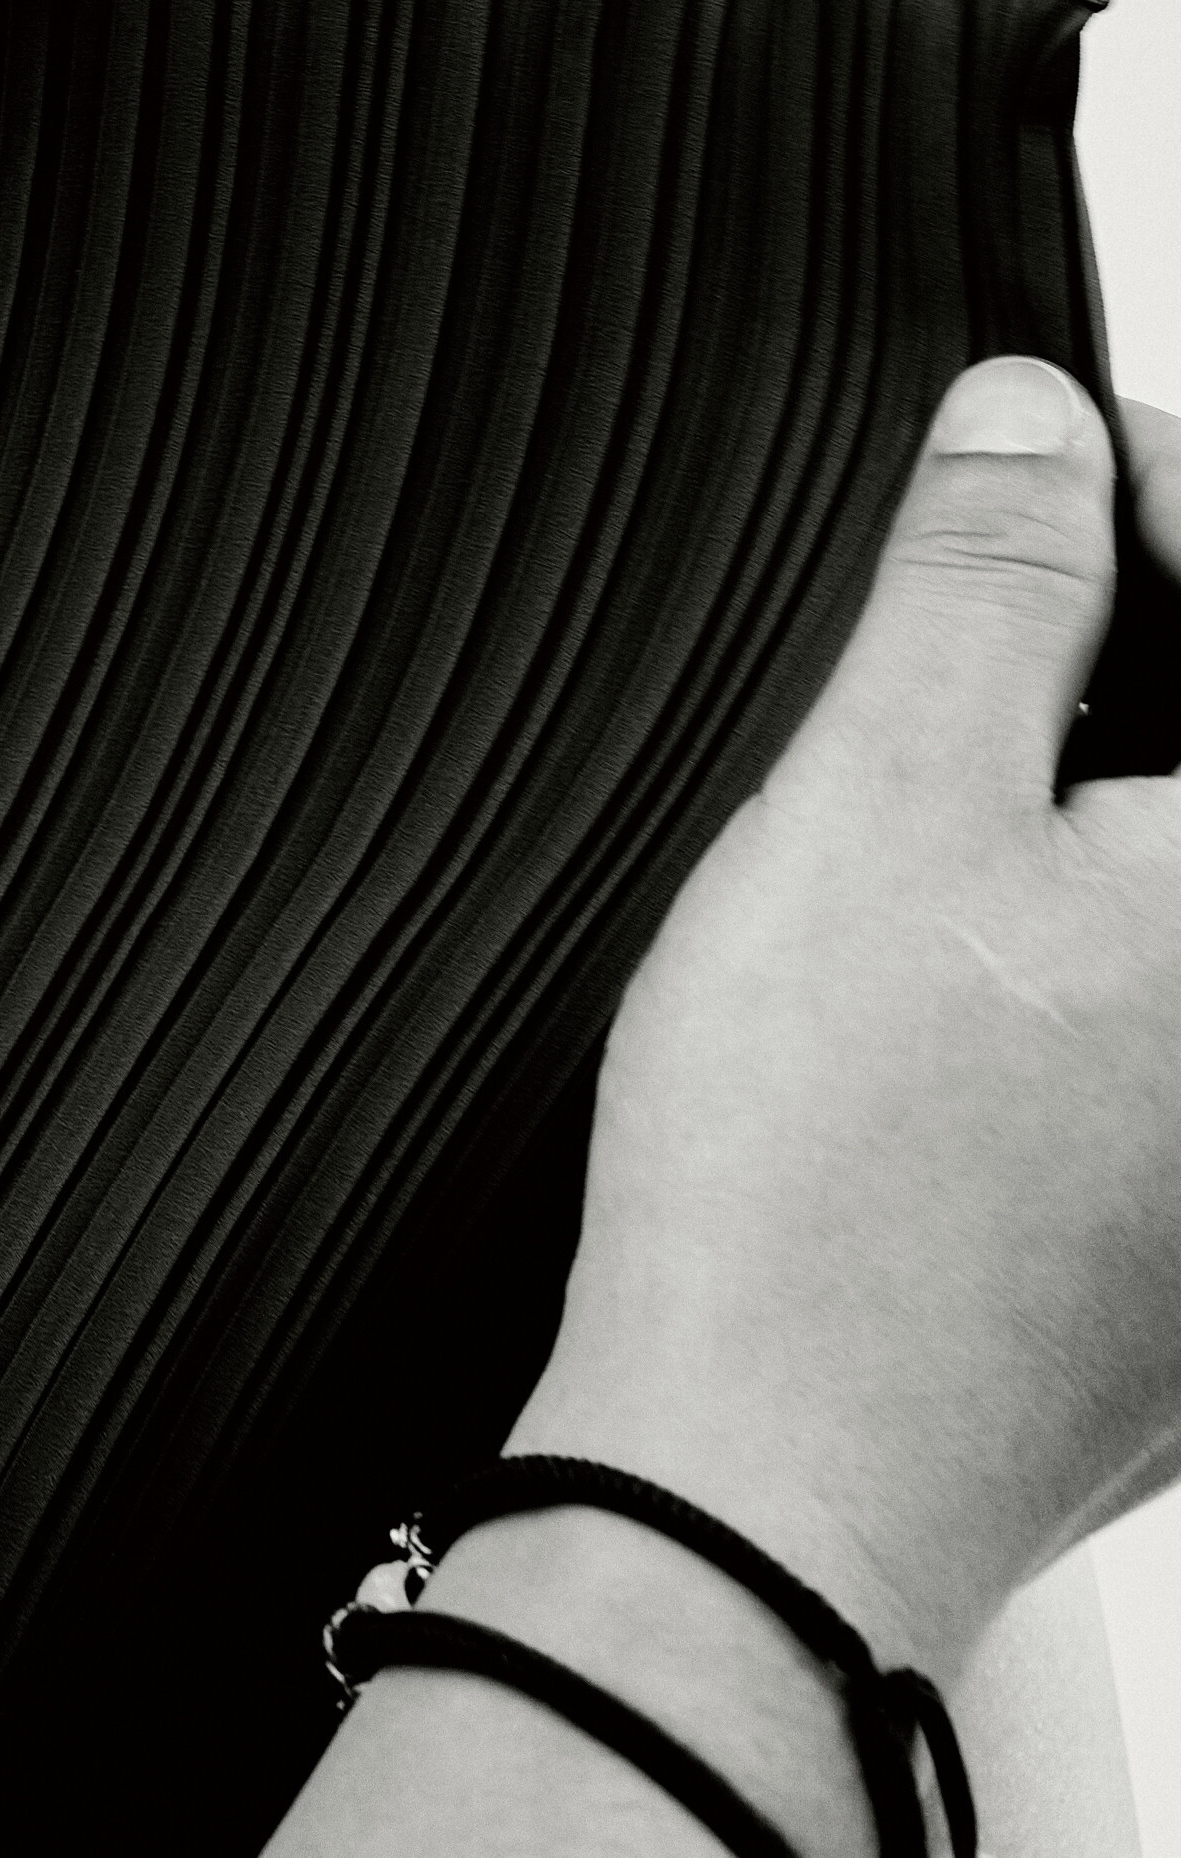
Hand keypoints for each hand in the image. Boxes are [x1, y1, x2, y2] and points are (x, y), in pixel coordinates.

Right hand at [513, 360, 1180, 1683]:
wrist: (768, 1476)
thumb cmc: (825, 1178)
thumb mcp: (885, 787)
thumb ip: (990, 579)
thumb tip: (1038, 431)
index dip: (1148, 490)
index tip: (1036, 462)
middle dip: (1118, 654)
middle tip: (977, 609)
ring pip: (1172, 895)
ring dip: (1094, 807)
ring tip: (936, 798)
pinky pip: (1153, 1042)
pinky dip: (1085, 960)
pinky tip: (951, 986)